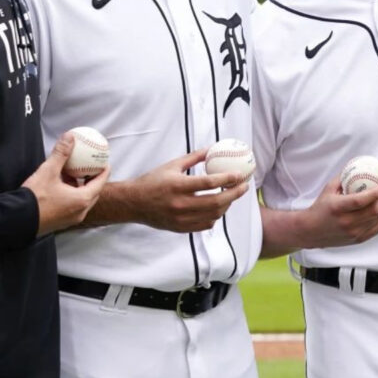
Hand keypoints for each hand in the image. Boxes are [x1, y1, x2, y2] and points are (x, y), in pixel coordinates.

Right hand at [23, 132, 110, 236]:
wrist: (19, 219)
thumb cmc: (35, 197)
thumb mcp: (48, 171)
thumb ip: (61, 153)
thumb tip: (69, 137)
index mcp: (82, 199)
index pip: (100, 183)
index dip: (104, 171)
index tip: (105, 162)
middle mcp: (80, 211)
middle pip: (93, 192)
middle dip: (93, 179)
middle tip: (91, 168)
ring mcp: (71, 219)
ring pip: (82, 200)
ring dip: (80, 188)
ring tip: (73, 175)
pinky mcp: (62, 222)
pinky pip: (73, 206)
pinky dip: (72, 196)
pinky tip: (61, 187)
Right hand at [89, 150, 249, 232]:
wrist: (134, 203)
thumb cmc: (153, 181)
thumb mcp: (172, 165)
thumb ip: (194, 157)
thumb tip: (212, 148)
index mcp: (177, 186)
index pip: (208, 183)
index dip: (227, 179)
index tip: (239, 174)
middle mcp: (180, 204)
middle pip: (215, 202)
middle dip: (234, 194)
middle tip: (244, 186)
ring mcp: (180, 219)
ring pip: (213, 215)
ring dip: (227, 205)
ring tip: (232, 195)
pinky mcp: (180, 228)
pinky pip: (205, 225)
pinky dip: (215, 216)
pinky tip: (218, 207)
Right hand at [299, 176, 377, 248]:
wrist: (311, 231)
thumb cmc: (320, 208)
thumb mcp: (328, 190)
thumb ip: (343, 178)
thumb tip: (357, 166)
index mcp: (338, 207)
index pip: (361, 200)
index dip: (376, 192)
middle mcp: (346, 222)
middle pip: (374, 211)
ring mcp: (353, 233)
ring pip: (377, 219)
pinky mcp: (357, 240)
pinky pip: (376, 228)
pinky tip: (377, 213)